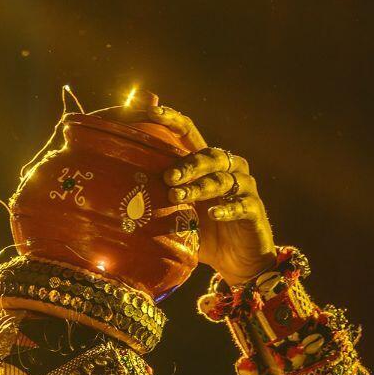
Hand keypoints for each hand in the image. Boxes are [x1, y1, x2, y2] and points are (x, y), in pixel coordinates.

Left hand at [123, 96, 276, 285]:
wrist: (240, 261)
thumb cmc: (204, 235)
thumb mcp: (178, 215)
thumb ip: (159, 199)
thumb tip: (120, 192)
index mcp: (206, 164)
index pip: (189, 132)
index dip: (171, 119)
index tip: (150, 113)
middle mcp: (228, 168)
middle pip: (208, 155)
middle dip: (187, 164)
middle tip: (167, 177)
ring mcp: (243, 187)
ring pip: (222, 178)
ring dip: (199, 187)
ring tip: (178, 196)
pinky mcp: (253, 210)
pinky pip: (240, 205)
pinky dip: (226, 209)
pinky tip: (211, 215)